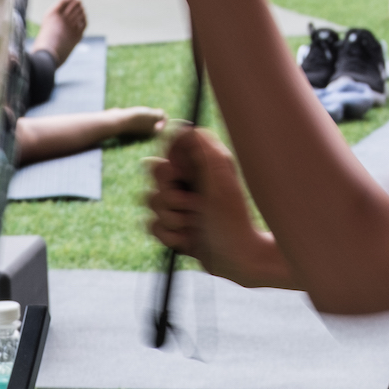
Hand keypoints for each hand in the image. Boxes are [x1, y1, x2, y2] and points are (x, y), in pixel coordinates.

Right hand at [145, 127, 293, 288]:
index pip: (171, 146)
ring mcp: (180, 204)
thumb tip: (187, 127)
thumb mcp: (222, 182)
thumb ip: (205, 152)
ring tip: (192, 225)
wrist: (239, 261)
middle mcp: (190, 180)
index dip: (169, 160)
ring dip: (170, 217)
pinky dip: (168, 235)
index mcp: (203, 164)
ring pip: (149, 200)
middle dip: (168, 194)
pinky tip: (187, 240)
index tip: (179, 175)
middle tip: (192, 205)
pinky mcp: (174, 226)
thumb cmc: (235, 222)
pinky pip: (151, 224)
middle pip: (154, 172)